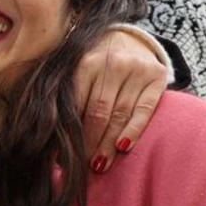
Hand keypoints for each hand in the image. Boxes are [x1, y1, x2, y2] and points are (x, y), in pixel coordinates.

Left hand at [75, 29, 166, 172]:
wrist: (128, 40)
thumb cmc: (94, 65)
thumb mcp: (76, 72)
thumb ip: (65, 99)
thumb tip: (49, 142)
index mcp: (85, 62)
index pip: (76, 104)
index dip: (69, 132)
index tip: (62, 155)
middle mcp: (112, 62)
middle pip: (98, 112)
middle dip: (89, 142)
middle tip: (82, 166)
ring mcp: (136, 69)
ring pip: (120, 114)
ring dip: (108, 143)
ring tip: (99, 165)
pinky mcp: (156, 76)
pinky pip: (144, 110)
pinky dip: (133, 131)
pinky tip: (122, 148)